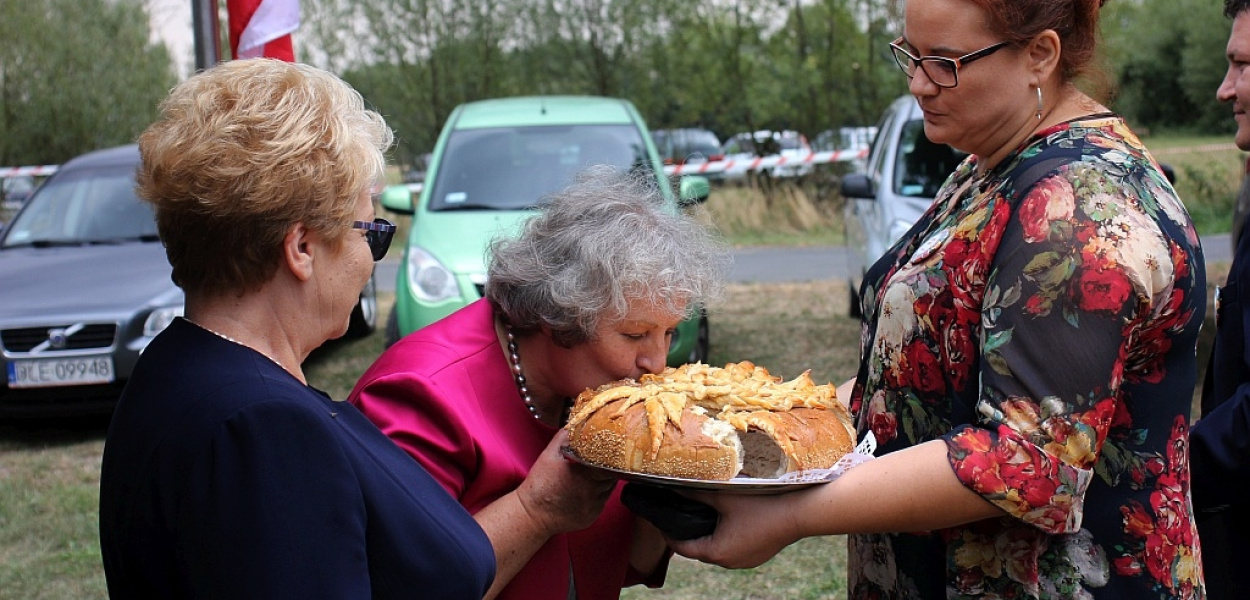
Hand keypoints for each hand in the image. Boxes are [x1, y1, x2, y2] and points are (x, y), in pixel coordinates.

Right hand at [513, 430, 615, 535]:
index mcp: (585, 474)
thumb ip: (563, 438)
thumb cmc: (539, 486)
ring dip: (604, 482)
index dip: (610, 458)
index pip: (610, 464)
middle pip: (612, 476)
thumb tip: (573, 426)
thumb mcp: (548, 456)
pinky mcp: (591, 517)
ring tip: (593, 476)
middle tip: (600, 463)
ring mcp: (593, 506)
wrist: (532, 515)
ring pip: (608, 490)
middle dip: (607, 469)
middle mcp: (593, 492)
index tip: (607, 453)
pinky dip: (598, 496)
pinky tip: (587, 491)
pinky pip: (602, 503)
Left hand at [665, 490, 802, 568]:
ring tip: (702, 513)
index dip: (668, 532)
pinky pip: (734, 549)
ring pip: (717, 550)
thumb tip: (673, 486)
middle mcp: (729, 563)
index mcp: (716, 552)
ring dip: (708, 535)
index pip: (681, 548)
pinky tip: (727, 520)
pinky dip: (725, 537)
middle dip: (688, 532)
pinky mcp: (757, 556)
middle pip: (699, 549)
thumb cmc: (761, 504)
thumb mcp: (723, 497)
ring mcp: (745, 562)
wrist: (799, 512)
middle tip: (680, 511)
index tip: (661, 517)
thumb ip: (695, 493)